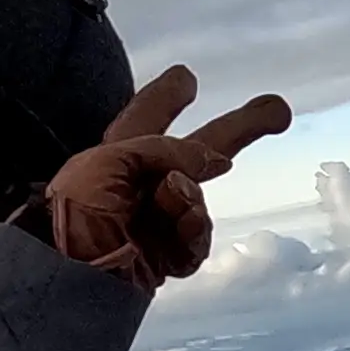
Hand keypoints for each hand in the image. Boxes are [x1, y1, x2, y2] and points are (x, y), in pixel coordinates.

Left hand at [42, 67, 289, 280]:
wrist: (70, 274)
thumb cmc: (76, 210)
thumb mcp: (111, 160)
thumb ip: (164, 150)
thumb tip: (211, 162)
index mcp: (117, 155)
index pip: (146, 115)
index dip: (167, 95)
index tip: (187, 76)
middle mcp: (141, 185)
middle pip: (200, 150)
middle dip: (240, 129)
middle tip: (279, 110)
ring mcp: (158, 222)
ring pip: (197, 199)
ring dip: (189, 197)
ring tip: (171, 201)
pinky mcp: (167, 256)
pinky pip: (196, 239)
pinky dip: (193, 232)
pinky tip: (181, 231)